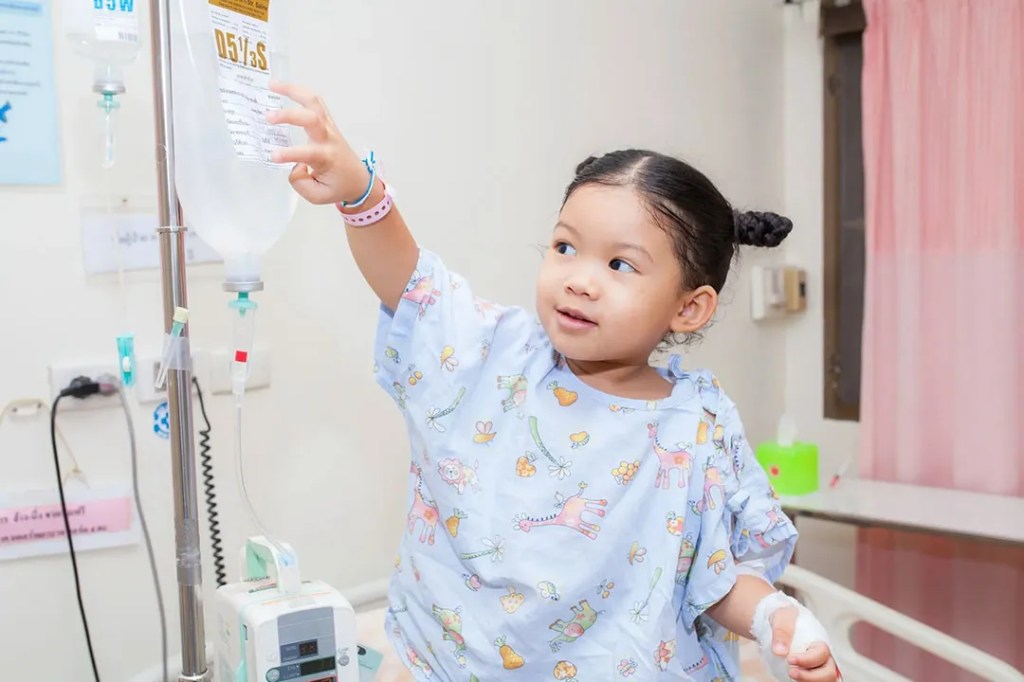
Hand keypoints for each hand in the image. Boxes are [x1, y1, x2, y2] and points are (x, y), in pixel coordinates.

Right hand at [266, 81, 370, 204]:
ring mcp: (329, 127)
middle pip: (312, 119)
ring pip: (315, 102)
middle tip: (267, 117)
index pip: (308, 153)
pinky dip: (298, 91)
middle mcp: (329, 139)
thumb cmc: (338, 187)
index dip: (290, 154)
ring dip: (293, 91)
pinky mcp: (327, 122)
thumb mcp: (318, 195)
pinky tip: (281, 87)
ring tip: (272, 85)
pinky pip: (315, 102)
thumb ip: (300, 182)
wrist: (360, 180)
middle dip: (290, 115)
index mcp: (327, 158)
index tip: (273, 156)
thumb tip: (292, 164)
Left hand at [770, 606, 840, 680]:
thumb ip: (781, 631)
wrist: (777, 626)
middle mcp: (822, 659)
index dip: (808, 660)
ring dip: (808, 681)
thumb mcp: (781, 617)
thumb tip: (779, 651)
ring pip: (823, 681)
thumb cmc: (784, 619)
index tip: (790, 659)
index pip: (822, 654)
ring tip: (790, 675)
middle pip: (829, 674)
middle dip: (811, 677)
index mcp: (819, 643)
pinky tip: (790, 678)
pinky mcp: (806, 677)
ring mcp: (815, 670)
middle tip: (791, 672)